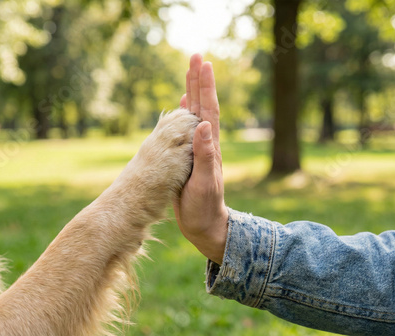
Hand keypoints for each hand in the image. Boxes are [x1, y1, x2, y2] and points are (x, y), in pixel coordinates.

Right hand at [173, 54, 228, 264]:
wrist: (204, 224)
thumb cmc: (205, 207)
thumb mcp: (205, 183)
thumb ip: (205, 155)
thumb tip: (204, 124)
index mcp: (210, 146)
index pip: (209, 110)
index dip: (206, 87)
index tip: (204, 63)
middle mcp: (206, 143)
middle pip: (203, 105)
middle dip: (199, 81)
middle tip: (196, 56)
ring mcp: (198, 148)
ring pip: (195, 114)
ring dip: (193, 92)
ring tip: (190, 73)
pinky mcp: (189, 156)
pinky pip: (186, 129)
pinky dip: (185, 113)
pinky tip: (184, 106)